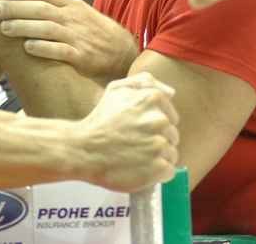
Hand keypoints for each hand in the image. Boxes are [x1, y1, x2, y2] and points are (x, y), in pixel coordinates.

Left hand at [0, 0, 136, 82]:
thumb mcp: (70, 7)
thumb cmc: (85, 26)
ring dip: (25, 27)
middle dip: (15, 6)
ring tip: (4, 28)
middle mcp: (71, 16)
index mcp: (67, 2)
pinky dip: (45, 48)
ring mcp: (76, 35)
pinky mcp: (81, 56)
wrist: (119, 49)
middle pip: (41, 7)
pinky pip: (62, 50)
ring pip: (48, 28)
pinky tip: (28, 48)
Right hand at [79, 72, 179, 191]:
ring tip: (135, 156)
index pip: (171, 117)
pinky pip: (169, 170)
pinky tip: (140, 168)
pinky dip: (157, 172)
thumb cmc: (100, 120)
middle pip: (172, 135)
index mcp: (152, 99)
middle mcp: (159, 120)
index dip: (154, 125)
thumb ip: (145, 83)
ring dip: (157, 157)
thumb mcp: (116, 90)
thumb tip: (172, 92)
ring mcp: (159, 144)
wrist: (83, 149)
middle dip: (156, 140)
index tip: (137, 129)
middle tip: (134, 143)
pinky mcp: (158, 167)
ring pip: (171, 153)